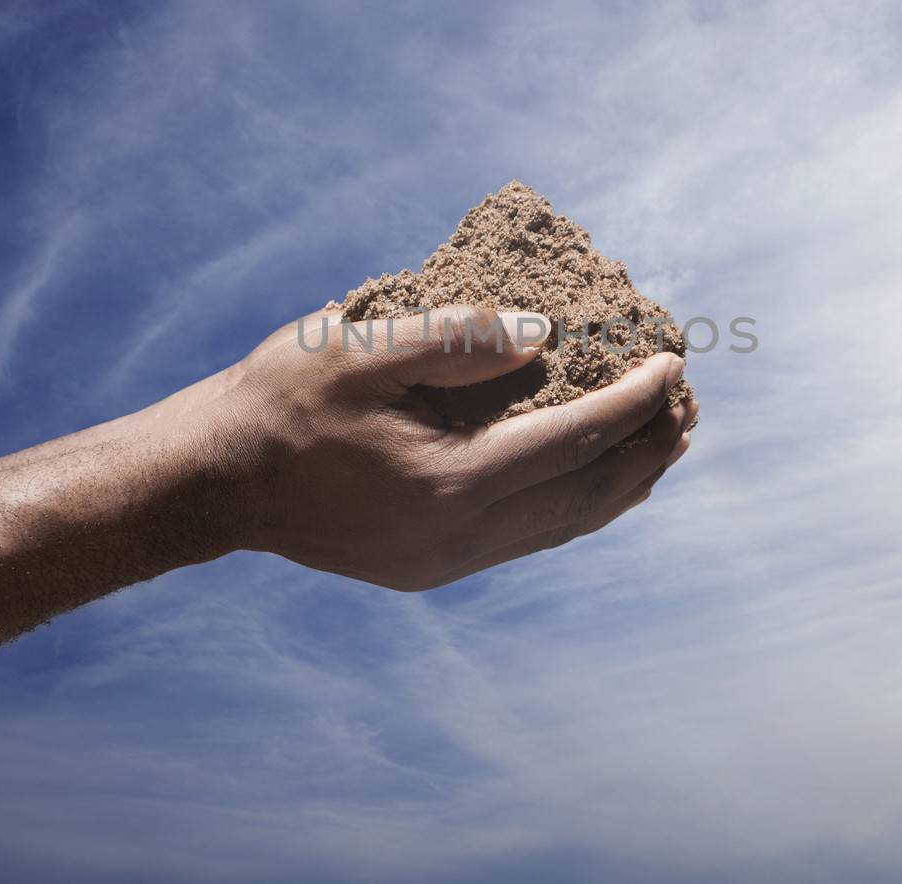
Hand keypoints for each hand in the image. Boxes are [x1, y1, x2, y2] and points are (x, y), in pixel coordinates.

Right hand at [164, 307, 693, 590]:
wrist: (213, 485)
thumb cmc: (280, 404)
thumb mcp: (360, 350)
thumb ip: (456, 339)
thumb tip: (544, 335)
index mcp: (448, 485)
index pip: (573, 441)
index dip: (632, 401)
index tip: (674, 362)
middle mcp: (458, 538)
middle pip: (586, 498)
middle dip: (645, 450)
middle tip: (688, 403)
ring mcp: (445, 562)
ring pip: (563, 527)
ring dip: (618, 482)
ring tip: (659, 438)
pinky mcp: (430, 567)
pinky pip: (528, 536)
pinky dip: (572, 500)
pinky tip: (586, 473)